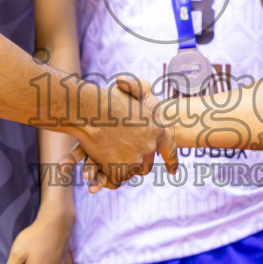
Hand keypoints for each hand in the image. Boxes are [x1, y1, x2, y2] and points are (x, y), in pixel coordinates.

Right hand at [68, 75, 178, 191]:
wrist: (89, 111)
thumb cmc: (107, 97)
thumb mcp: (130, 87)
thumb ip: (137, 87)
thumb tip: (126, 83)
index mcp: (157, 130)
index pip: (170, 150)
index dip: (171, 161)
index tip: (173, 171)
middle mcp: (149, 147)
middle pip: (146, 165)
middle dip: (136, 162)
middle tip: (121, 154)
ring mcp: (134, 161)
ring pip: (131, 172)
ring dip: (120, 168)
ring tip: (107, 157)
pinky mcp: (118, 171)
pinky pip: (116, 180)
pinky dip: (107, 176)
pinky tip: (100, 167)